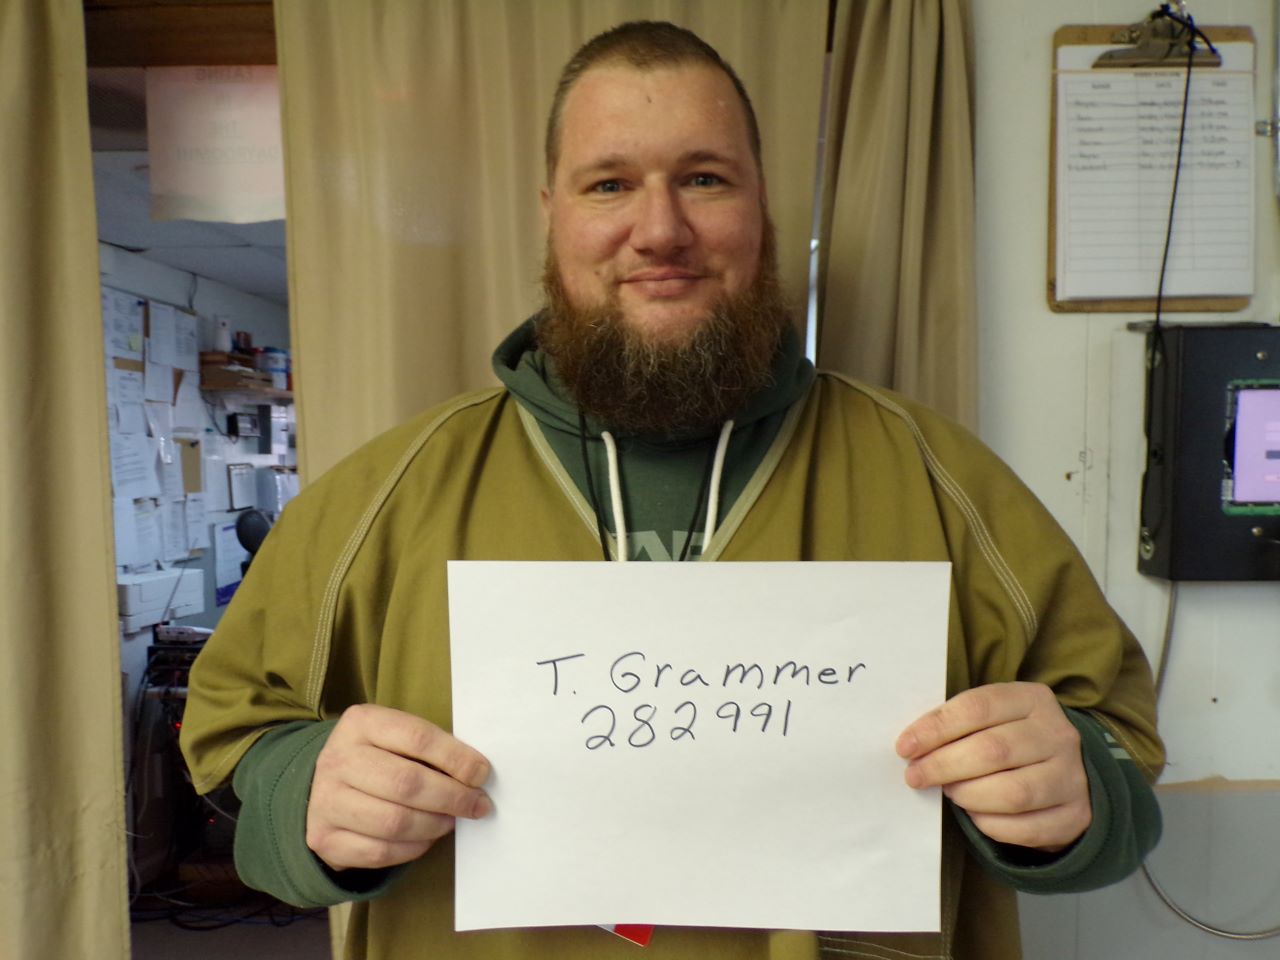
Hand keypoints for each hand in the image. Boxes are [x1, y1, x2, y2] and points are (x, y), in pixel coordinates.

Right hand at [306, 703, 491, 870]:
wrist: (318, 786)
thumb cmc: (375, 758)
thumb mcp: (395, 737)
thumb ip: (430, 749)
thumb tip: (476, 774)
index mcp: (361, 724)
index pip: (418, 738)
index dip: (456, 758)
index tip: (481, 774)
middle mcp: (338, 760)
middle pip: (407, 783)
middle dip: (452, 798)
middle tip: (477, 805)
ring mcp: (327, 801)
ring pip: (394, 822)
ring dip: (435, 825)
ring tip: (451, 821)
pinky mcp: (324, 838)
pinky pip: (380, 852)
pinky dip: (412, 848)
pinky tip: (425, 838)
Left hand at [895, 682, 1090, 852]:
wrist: (1067, 772)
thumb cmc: (1012, 739)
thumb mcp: (992, 718)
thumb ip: (958, 725)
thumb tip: (912, 746)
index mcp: (1032, 699)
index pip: (978, 707)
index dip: (936, 728)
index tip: (905, 747)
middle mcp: (1058, 735)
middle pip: (993, 751)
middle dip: (944, 765)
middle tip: (917, 776)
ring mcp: (1072, 777)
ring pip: (1012, 793)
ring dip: (968, 795)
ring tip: (950, 792)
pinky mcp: (1076, 816)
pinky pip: (1026, 828)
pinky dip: (991, 824)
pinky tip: (974, 814)